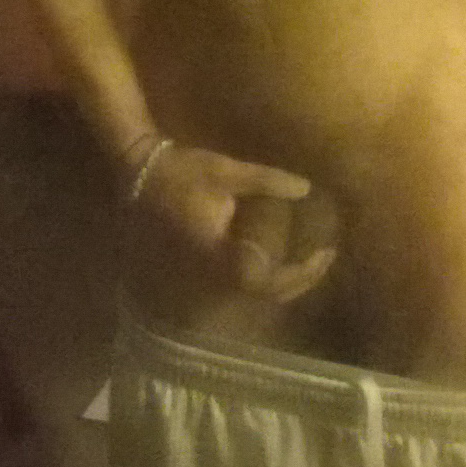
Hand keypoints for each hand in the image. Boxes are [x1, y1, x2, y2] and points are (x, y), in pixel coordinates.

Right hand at [135, 143, 337, 302]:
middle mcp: (210, 275)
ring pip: (252, 295)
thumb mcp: (225, 170)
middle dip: (299, 280)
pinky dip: (265, 278)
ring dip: (283, 283)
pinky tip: (280, 260)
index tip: (323, 254)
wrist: (140, 177)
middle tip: (325, 257)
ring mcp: (203, 278)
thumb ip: (266, 181)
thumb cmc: (181, 172)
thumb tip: (305, 188)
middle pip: (263, 295)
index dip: (299, 273)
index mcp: (217, 254)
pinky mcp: (201, 272)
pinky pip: (240, 285)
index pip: (265, 279)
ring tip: (309, 261)